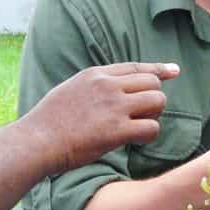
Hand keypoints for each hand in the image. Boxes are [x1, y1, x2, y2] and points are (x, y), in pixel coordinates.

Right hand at [24, 62, 180, 173]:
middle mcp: (108, 86)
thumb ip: (93, 87)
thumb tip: (111, 90)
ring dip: (154, 115)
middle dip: (153, 98)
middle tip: (142, 114)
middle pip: (152, 83)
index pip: (136, 67)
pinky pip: (151, 128)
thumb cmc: (47, 122)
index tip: (174, 70)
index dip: (158, 69)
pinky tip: (137, 140)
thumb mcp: (70, 90)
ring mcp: (114, 107)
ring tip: (138, 126)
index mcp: (96, 74)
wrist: (36, 141)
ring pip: (157, 101)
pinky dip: (149, 134)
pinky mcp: (117, 130)